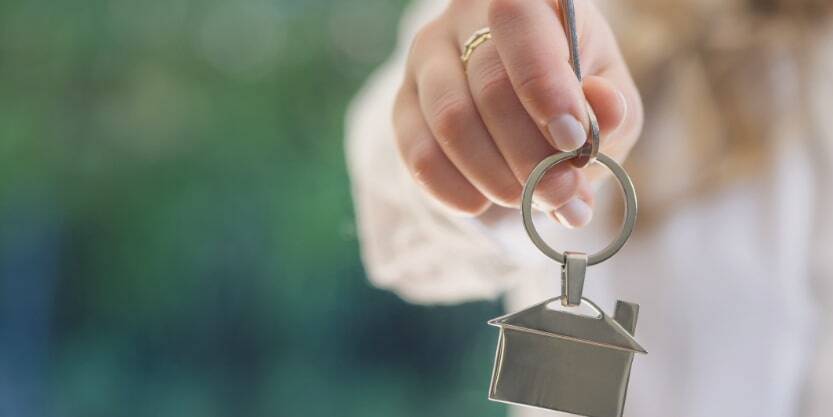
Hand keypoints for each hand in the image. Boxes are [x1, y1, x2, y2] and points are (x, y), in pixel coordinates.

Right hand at [393, 0, 642, 227]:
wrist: (523, 110)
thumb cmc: (574, 97)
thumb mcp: (609, 100)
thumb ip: (611, 110)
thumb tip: (602, 110)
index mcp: (529, 1)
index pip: (519, 21)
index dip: (544, 83)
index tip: (572, 141)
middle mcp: (467, 18)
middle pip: (489, 84)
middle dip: (529, 153)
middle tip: (556, 193)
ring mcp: (428, 58)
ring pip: (450, 119)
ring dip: (492, 175)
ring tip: (525, 200)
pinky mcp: (403, 102)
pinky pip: (416, 151)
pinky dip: (452, 189)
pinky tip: (480, 204)